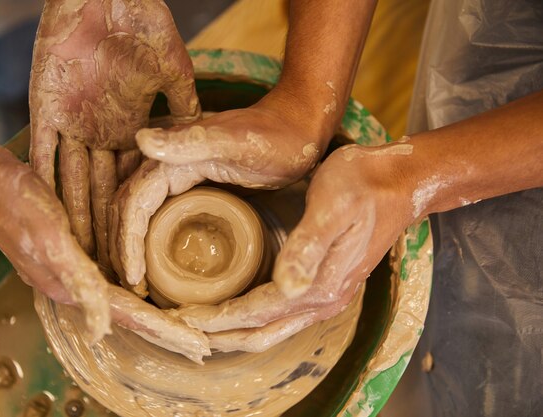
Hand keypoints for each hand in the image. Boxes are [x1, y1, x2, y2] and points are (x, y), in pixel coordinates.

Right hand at [0, 82, 208, 361]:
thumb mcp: (48, 240)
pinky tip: (155, 285)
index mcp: (74, 285)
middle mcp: (79, 281)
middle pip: (133, 313)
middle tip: (202, 346)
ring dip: (157, 313)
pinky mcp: (79, 249)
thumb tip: (105, 328)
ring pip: (128, 296)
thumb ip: (76, 281)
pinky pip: (118, 273)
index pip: (129, 316)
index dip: (164, 332)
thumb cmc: (17, 204)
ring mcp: (80, 267)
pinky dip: (141, 285)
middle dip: (167, 330)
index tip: (198, 346)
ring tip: (188, 323)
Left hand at [29, 0, 199, 271]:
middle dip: (104, 237)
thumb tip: (171, 154)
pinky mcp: (48, 108)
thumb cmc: (150, 27)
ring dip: (73, 220)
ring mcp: (77, 123)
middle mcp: (107, 134)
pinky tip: (45, 214)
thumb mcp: (177, 72)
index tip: (134, 269)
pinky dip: (44, 181)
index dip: (135, 232)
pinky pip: (44, 152)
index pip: (138, 195)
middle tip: (103, 278)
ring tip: (74, 260)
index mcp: (138, 130)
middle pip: (104, 197)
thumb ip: (181, 113)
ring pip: (73, 182)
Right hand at [109, 92, 326, 287]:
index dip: (127, 241)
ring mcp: (178, 175)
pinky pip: (159, 213)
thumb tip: (141, 141)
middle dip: (122, 247)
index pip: (134, 203)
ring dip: (132, 244)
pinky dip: (150, 237)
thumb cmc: (276, 138)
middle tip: (131, 286)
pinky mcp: (191, 185)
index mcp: (171, 158)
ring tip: (137, 279)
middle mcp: (167, 164)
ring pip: (140, 212)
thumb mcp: (236, 143)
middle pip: (129, 208)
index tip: (134, 277)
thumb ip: (192, 141)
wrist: (297, 128)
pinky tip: (156, 260)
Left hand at [172, 142, 415, 351]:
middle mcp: (324, 299)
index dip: (219, 319)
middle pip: (262, 333)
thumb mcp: (332, 206)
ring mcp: (327, 296)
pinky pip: (282, 316)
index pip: (258, 313)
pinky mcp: (327, 285)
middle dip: (221, 334)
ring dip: (235, 331)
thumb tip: (286, 287)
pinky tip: (237, 309)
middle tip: (181, 327)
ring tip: (201, 324)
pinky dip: (254, 320)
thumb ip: (308, 247)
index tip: (184, 318)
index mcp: (321, 284)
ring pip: (272, 329)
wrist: (400, 182)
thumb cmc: (362, 185)